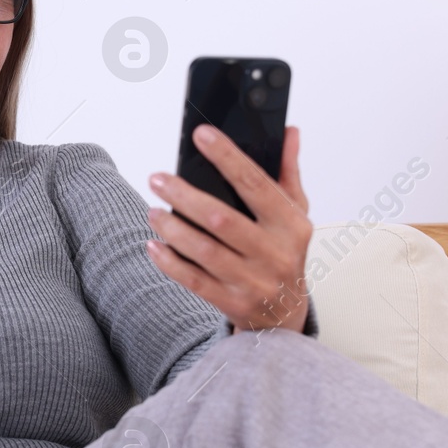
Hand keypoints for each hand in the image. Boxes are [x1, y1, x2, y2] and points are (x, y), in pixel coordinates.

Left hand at [145, 125, 312, 333]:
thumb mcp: (295, 214)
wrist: (285, 313)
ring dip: (173, 229)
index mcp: (290, 224)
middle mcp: (274, 252)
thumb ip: (288, 173)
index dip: (228, 157)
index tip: (202, 135)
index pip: (256, 183)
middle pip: (222, 219)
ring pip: (205, 251)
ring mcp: (254, 281)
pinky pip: (196, 281)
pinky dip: (171, 263)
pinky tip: (154, 245)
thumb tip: (288, 133)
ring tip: (153, 211)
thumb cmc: (284, 253)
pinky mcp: (234, 303)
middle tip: (158, 179)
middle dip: (185, 196)